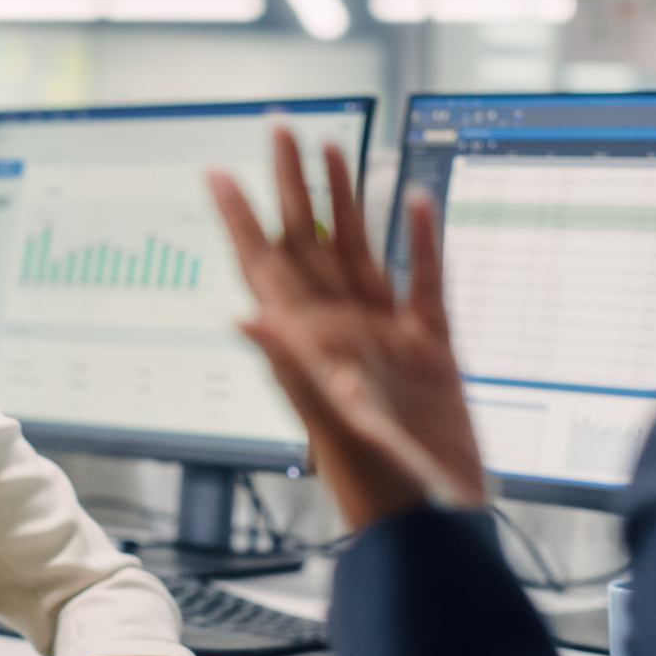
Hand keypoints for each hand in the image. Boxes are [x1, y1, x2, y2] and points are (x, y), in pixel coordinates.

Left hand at [207, 130, 485, 528]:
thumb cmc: (376, 487)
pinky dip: (420, 242)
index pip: (266, 269)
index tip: (219, 173)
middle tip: (279, 129)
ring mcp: (386, 342)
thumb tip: (245, 316)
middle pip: (310, 245)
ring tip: (335, 148)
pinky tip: (415, 203)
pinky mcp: (432, 353)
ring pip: (359, 253)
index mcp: (309, 348)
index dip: (241, 220)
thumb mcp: (331, 427)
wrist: (435, 526)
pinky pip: (424, 283)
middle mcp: (342, 336)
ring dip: (346, 202)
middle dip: (292, 187)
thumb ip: (292, 368)